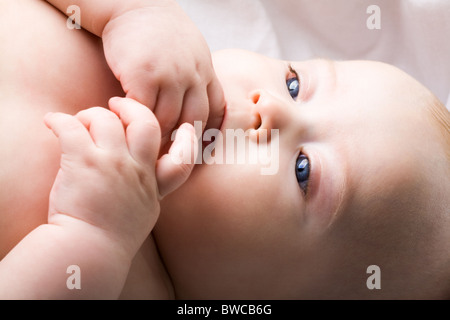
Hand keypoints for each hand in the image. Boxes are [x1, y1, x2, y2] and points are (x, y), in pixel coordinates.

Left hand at [44, 97, 197, 254]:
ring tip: (79, 123)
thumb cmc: (113, 236)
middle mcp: (138, 170)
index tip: (184, 128)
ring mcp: (113, 163)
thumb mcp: (144, 214)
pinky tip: (51, 122)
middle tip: (116, 105)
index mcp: (153, 184)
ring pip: (106, 118)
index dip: (188, 140)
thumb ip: (147, 191)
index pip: (182, 157)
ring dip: (90, 114)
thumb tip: (139, 172)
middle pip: (146, 122)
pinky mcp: (85, 161)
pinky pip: (71, 126)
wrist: (90, 251)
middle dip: (131, 107)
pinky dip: (58, 120)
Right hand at [102, 3, 224, 144]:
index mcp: (205, 72)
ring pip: (168, 122)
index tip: (193, 149)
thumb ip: (197, 77)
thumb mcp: (191, 51)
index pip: (216, 111)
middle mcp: (193, 76)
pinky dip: (134, 121)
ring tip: (141, 141)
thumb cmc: (160, 33)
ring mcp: (171, 76)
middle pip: (193, 122)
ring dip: (155, 136)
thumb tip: (194, 108)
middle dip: (180, 143)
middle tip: (164, 155)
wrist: (134, 4)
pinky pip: (143, 112)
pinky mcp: (145, 76)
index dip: (207, 133)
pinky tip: (123, 119)